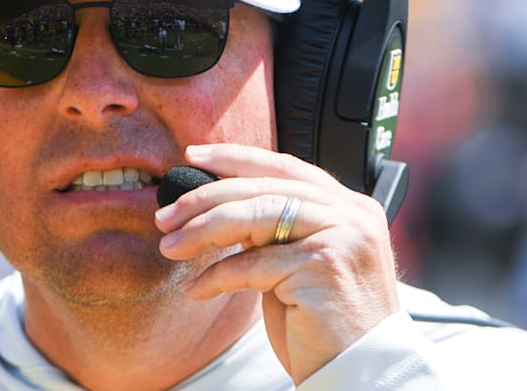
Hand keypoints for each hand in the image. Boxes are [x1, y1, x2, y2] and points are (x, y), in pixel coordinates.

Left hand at [154, 143, 399, 383]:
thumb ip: (275, 230)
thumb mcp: (299, 263)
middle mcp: (351, 214)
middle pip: (264, 188)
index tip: (194, 157)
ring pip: (256, 216)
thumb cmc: (325, 325)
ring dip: (204, 230)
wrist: (361, 373)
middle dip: (206, 198)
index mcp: (349, 206)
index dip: (236, 158)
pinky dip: (218, 276)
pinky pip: (254, 264)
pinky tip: (198, 288)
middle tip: (166, 215)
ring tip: (171, 246)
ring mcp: (342, 236)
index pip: (285, 167)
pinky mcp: (324, 265)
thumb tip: (217, 206)